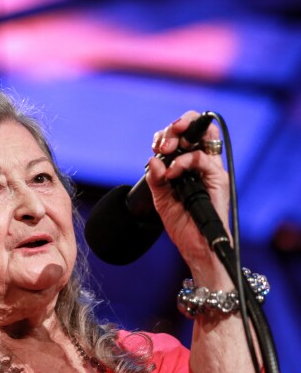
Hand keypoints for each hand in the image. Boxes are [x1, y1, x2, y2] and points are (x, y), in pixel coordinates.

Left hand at [146, 111, 231, 284]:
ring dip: (181, 136)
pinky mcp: (218, 179)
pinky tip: (173, 173)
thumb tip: (153, 159)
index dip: (168, 134)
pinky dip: (185, 161)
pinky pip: (204, 159)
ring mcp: (211, 170)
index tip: (155, 145)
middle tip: (162, 142)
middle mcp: (202, 164)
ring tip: (166, 149)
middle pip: (196, 129)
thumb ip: (156, 179)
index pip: (181, 138)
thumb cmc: (182, 223)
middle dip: (177, 127)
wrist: (195, 245)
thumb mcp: (161, 199)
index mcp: (187, 166)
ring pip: (205, 135)